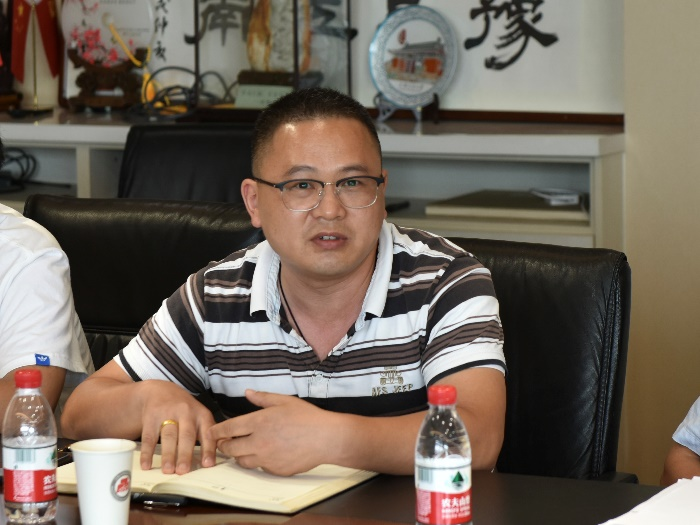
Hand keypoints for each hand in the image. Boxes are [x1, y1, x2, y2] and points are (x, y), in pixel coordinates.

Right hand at [138, 380, 216, 474]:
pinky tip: (146, 465)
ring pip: (168, 436)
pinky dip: (147, 452)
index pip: (207, 433)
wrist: (160, 391)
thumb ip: (209, 433)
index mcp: (202, 415)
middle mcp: (186, 412)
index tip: (208, 465)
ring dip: (168, 454)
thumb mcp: (200, 416)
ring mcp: (168, 413)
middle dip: (185, 454)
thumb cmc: (185, 410)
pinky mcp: (151, 416)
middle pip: (187, 435)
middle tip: (183, 471)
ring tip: (168, 470)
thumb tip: (225, 451)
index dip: (208, 449)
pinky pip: (149, 436)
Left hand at [207, 389, 334, 475]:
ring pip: (242, 461)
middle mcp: (259, 442)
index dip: (217, 431)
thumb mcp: (284, 401)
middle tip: (225, 442)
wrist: (325, 438)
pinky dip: (259, 461)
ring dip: (240, 455)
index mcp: (259, 422)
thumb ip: (263, 398)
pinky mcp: (275, 470)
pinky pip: (260, 468)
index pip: (229, 429)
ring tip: (244, 448)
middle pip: (230, 449)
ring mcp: (266, 459)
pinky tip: (266, 453)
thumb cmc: (307, 417)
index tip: (211, 432)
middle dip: (224, 445)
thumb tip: (248, 393)